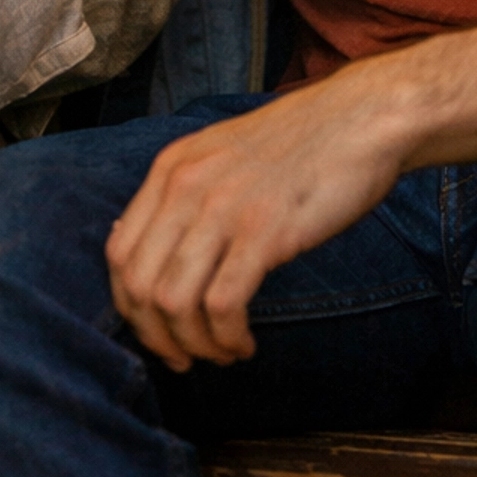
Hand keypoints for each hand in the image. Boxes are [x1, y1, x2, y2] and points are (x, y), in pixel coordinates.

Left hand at [106, 66, 412, 372]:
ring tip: (222, 353)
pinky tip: (244, 343)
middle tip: (185, 358)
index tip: (156, 332)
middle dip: (156, 336)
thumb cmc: (298, 145)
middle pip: (138, 286)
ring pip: (174, 302)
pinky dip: (227, 338)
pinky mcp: (264, 231)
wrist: (359, 119)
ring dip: (194, 344)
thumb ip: (184, 194)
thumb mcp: (220, 155)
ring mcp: (223, 208)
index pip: (118, 253)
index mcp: (170, 168)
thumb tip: (153, 251)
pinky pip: (223, 304)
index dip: (130, 307)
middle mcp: (186, 187)